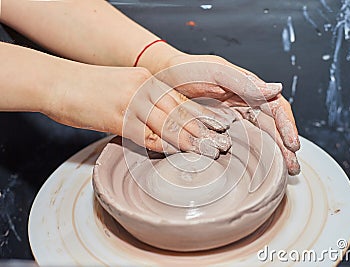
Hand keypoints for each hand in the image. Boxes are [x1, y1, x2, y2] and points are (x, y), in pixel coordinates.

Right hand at [43, 64, 231, 157]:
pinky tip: (173, 153)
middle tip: (218, 142)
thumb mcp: (122, 85)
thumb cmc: (87, 88)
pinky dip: (160, 145)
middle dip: (201, 129)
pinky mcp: (117, 118)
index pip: (180, 99)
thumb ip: (143, 100)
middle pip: (179, 111)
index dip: (200, 114)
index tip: (216, 126)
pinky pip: (145, 135)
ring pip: (167, 123)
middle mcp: (143, 88)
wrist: (57, 83)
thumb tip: (160, 121)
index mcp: (146, 79)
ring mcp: (131, 102)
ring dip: (187, 139)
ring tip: (204, 151)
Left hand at [155, 53, 300, 174]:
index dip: (287, 127)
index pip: (276, 109)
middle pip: (271, 129)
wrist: (163, 78)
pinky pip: (238, 146)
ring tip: (282, 175)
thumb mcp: (217, 71)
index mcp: (250, 89)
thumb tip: (277, 90)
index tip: (293, 145)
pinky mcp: (218, 132)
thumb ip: (244, 82)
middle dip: (284, 149)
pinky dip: (250, 158)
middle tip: (292, 169)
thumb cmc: (190, 69)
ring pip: (258, 140)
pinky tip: (255, 171)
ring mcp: (232, 120)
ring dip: (272, 157)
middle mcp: (245, 105)